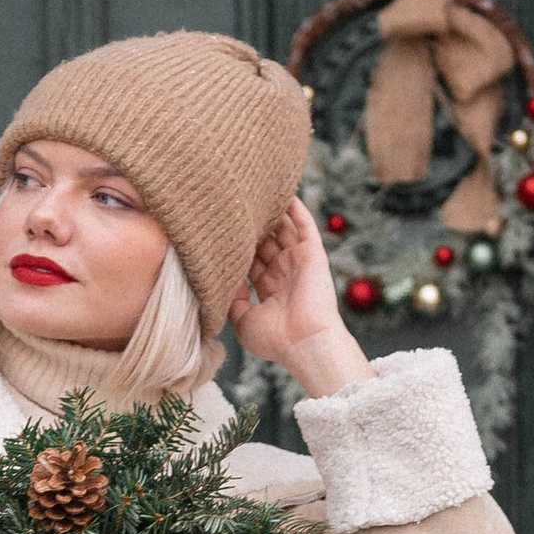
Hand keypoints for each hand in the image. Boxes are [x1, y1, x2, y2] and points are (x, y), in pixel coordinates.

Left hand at [229, 197, 372, 396]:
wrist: (304, 342)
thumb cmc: (275, 339)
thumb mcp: (243, 322)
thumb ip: (232, 300)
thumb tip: (223, 280)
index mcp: (269, 290)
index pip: (252, 260)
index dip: (238, 247)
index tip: (221, 230)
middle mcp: (284, 273)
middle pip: (266, 242)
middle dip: (252, 226)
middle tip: (234, 204)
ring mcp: (299, 262)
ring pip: (284, 230)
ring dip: (273, 213)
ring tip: (256, 190)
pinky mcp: (313, 254)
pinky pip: (304, 225)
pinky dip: (296, 209)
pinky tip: (286, 192)